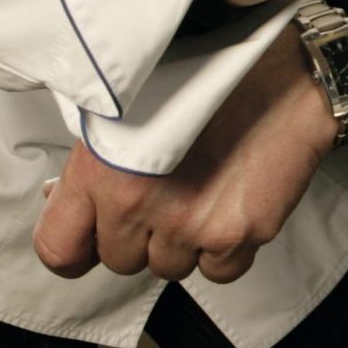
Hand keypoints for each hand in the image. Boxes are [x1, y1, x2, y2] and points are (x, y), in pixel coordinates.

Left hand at [34, 23, 337, 284]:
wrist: (288, 76)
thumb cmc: (211, 80)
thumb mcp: (129, 111)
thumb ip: (94, 164)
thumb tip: (66, 201)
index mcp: (103, 171)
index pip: (59, 250)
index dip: (76, 249)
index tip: (90, 241)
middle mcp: (141, 204)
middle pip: (120, 261)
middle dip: (139, 236)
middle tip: (166, 196)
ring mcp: (191, 224)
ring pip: (169, 268)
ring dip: (183, 243)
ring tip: (203, 194)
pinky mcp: (239, 235)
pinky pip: (218, 272)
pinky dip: (224, 251)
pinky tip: (232, 208)